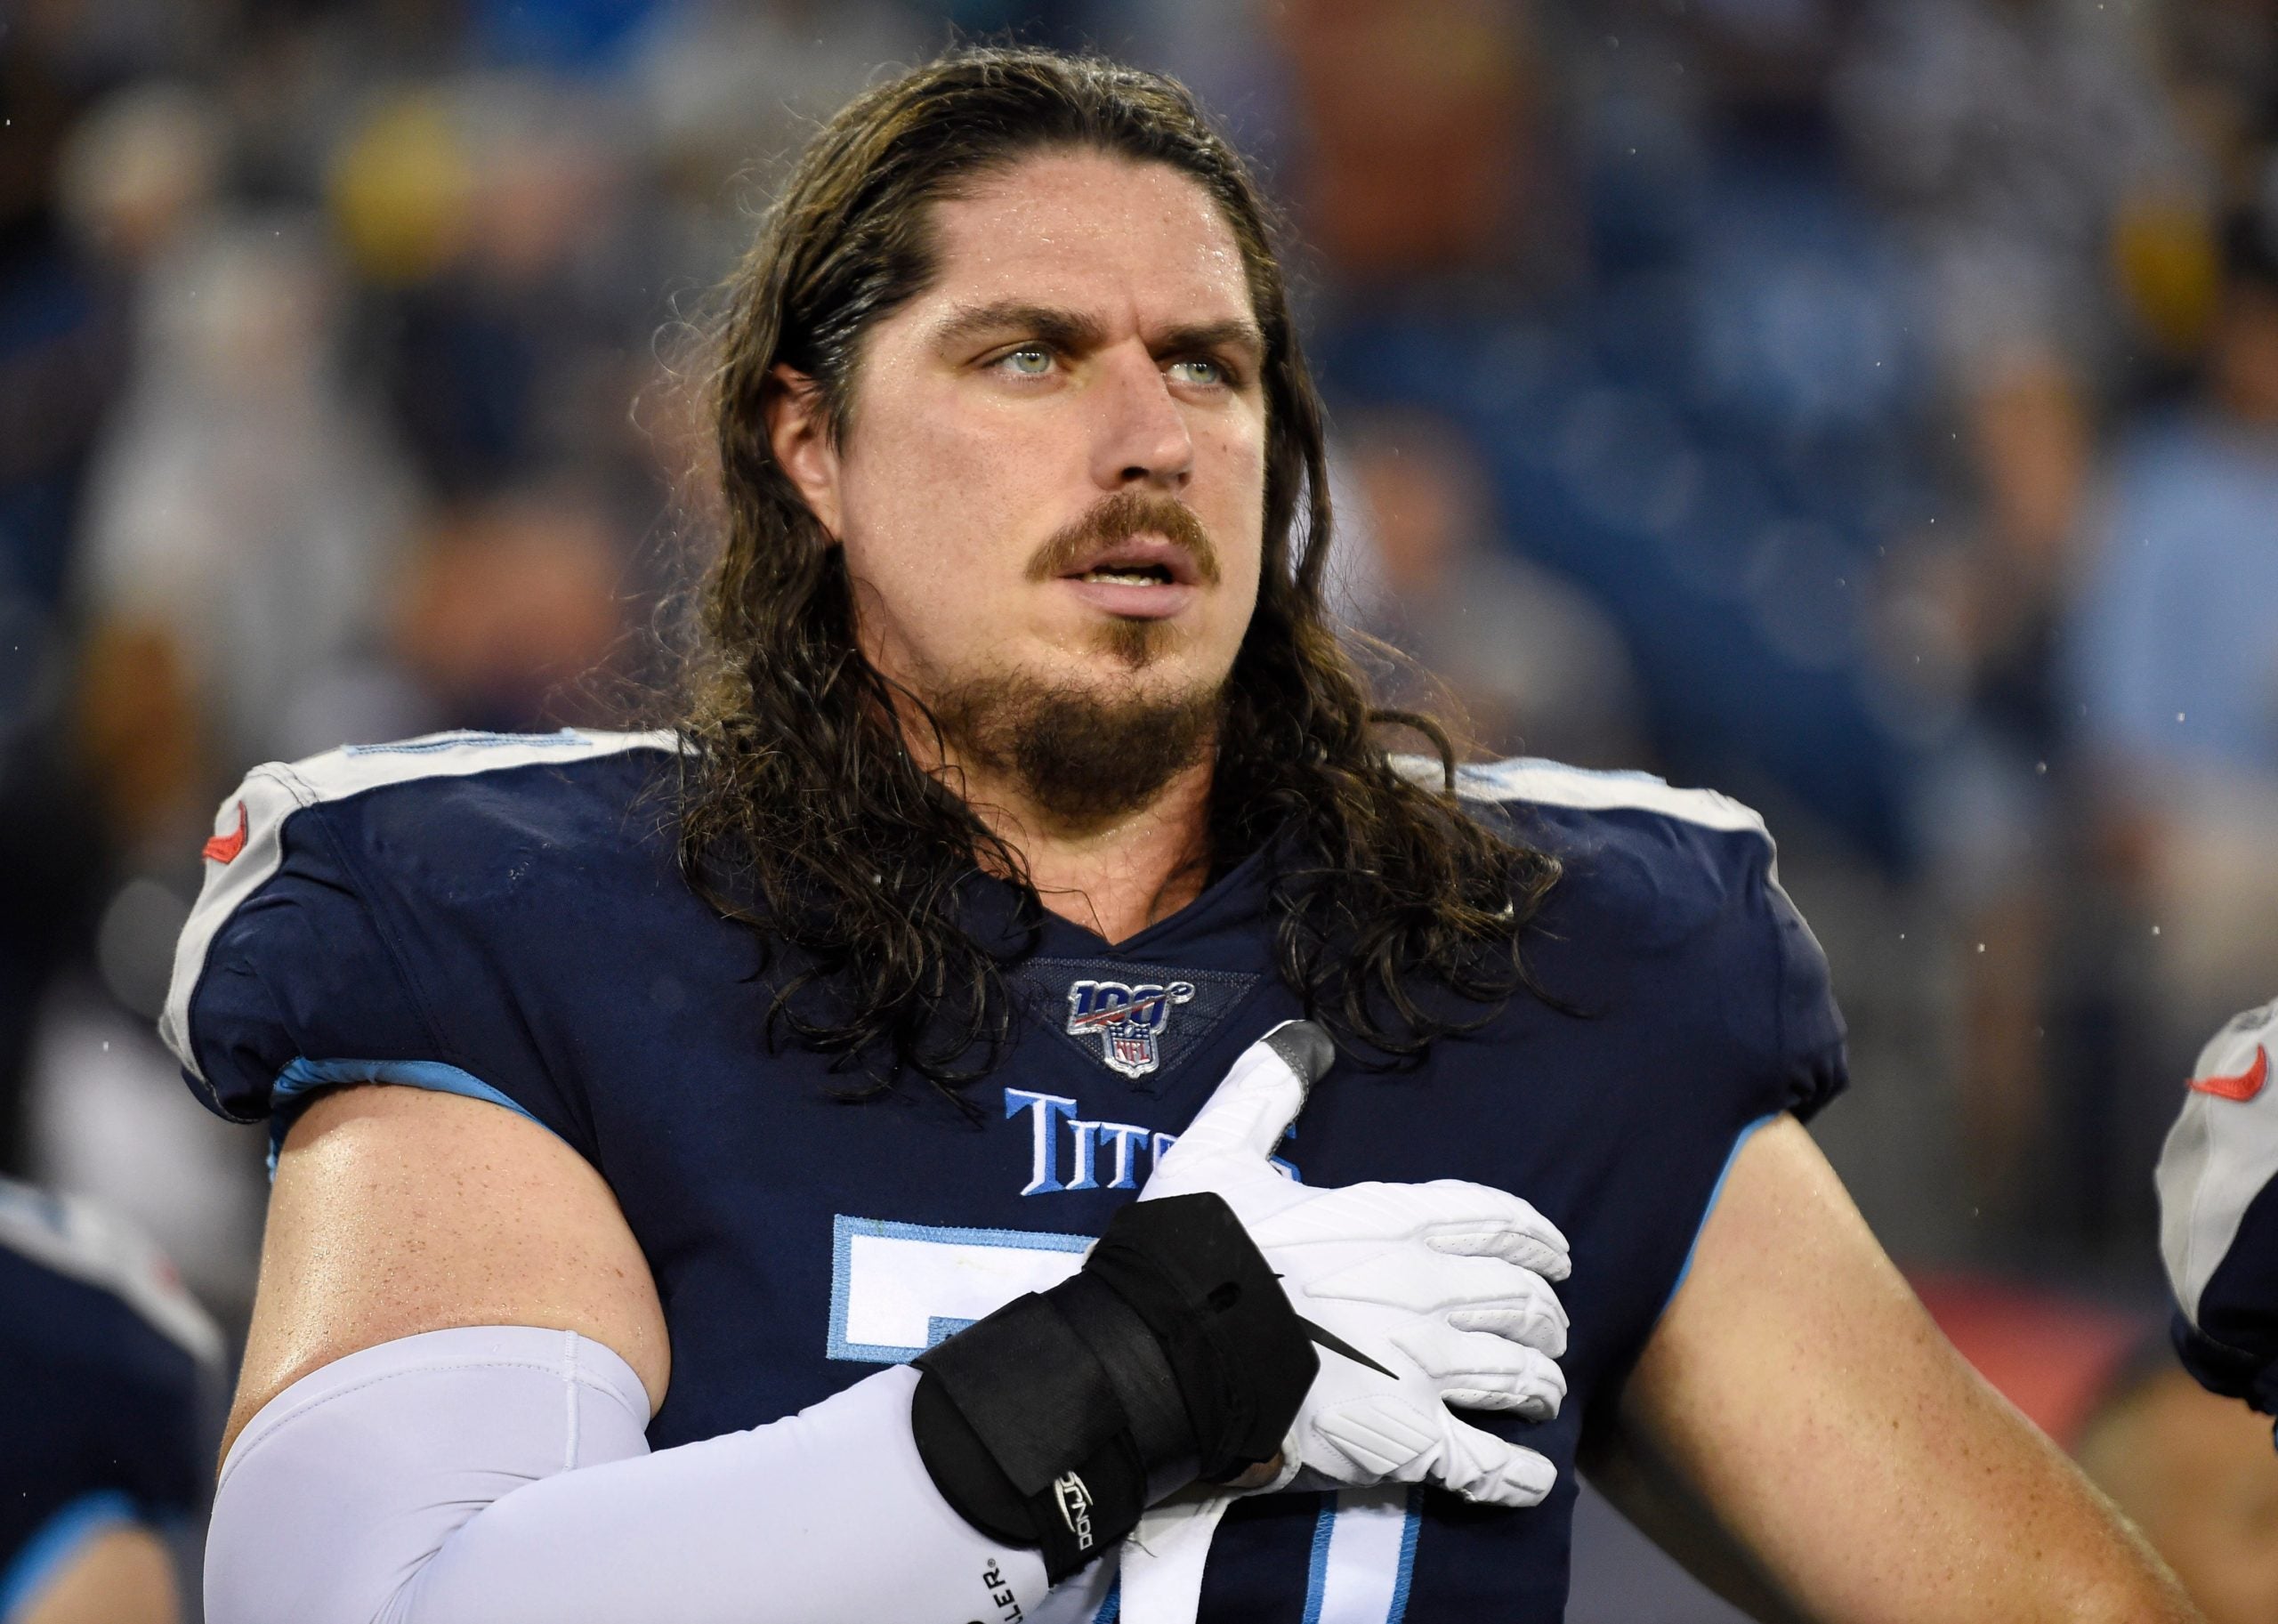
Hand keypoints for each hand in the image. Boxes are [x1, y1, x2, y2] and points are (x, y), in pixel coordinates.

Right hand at [1139, 1022, 1568, 1507]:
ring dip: (1540, 1385)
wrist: (1169, 1348)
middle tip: (1551, 1327)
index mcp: (1391, 1221)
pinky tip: (1535, 1481)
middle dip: (1544, 1314)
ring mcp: (1423, 1368)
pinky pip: (1486, 1465)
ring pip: (1516, 1376)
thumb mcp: (1219, 1149)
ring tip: (1546, 1393)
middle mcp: (1425, 1291)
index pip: (1492, 1221)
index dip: (1535, 1237)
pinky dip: (1519, 1477)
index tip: (1557, 1252)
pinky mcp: (1406, 1441)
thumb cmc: (1192, 1249)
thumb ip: (1265, 1093)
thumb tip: (1301, 1039)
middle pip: (1518, 1301)